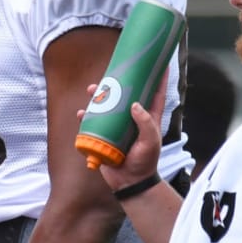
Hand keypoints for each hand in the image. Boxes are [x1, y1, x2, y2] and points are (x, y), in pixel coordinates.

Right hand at [77, 68, 167, 192]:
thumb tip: (135, 105)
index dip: (159, 76)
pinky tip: (81, 113)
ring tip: (92, 90)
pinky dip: (86, 115)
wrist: (130, 183)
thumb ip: (145, 123)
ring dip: (98, 94)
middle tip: (111, 70)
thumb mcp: (150, 142)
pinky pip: (93, 121)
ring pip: (107, 103)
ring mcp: (118, 124)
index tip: (160, 59)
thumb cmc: (145, 161)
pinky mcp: (105, 134)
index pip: (156, 91)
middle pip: (126, 92)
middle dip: (119, 80)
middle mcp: (133, 116)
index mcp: (149, 115)